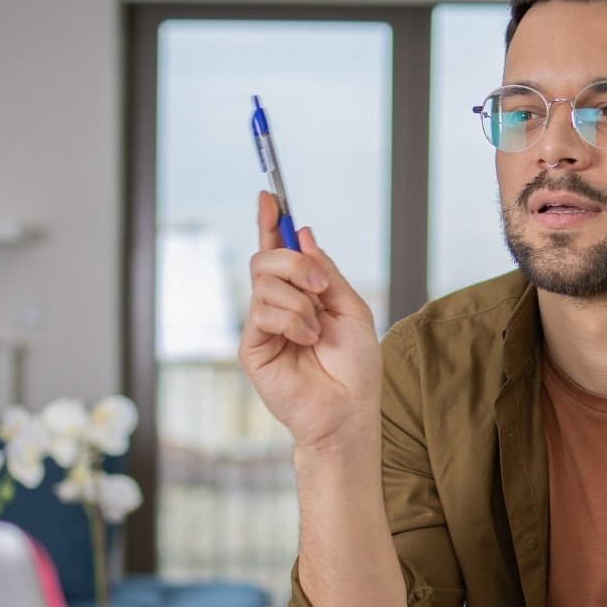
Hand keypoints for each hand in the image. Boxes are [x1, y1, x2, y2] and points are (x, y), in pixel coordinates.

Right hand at [238, 192, 381, 449]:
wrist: (347, 410)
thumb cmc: (354, 368)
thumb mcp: (351, 309)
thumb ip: (326, 272)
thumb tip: (304, 234)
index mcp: (302, 295)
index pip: (278, 251)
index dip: (272, 223)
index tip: (269, 196)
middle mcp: (278, 306)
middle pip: (265, 259)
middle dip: (294, 262)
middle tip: (320, 287)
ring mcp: (263, 326)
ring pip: (264, 283)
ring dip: (300, 302)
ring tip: (316, 332)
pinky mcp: (252, 347)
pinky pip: (262, 312)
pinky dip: (291, 320)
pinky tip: (306, 341)